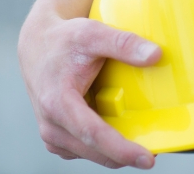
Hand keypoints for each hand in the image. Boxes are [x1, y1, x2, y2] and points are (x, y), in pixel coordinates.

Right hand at [20, 14, 161, 168]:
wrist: (37, 46)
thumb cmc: (63, 40)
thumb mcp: (92, 33)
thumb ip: (123, 43)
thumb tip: (155, 55)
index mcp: (57, 103)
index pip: (93, 134)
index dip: (122, 150)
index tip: (147, 159)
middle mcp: (51, 124)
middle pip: (95, 150)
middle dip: (125, 155)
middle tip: (154, 153)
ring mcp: (52, 135)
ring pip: (92, 155)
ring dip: (115, 152)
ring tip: (139, 139)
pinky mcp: (57, 138)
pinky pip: (86, 150)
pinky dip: (104, 147)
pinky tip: (119, 133)